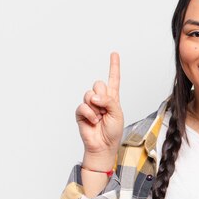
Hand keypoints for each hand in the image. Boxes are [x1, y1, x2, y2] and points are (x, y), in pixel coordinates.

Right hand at [75, 52, 123, 166]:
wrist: (103, 145)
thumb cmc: (113, 131)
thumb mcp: (117, 114)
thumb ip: (109, 101)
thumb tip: (95, 96)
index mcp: (113, 98)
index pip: (114, 79)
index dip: (114, 66)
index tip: (114, 53)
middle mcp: (101, 99)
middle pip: (98, 84)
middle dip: (102, 96)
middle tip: (105, 110)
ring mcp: (90, 105)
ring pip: (90, 94)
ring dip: (96, 107)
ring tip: (100, 118)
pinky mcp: (81, 112)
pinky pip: (83, 105)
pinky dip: (89, 114)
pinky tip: (93, 121)